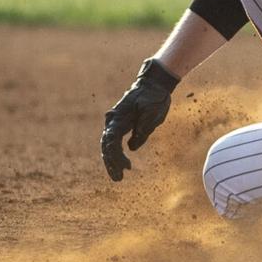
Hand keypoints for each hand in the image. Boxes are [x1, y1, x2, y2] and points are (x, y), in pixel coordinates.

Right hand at [100, 58, 178, 180]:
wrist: (154, 83)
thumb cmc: (154, 96)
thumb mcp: (152, 112)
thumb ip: (143, 129)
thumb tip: (132, 148)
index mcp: (119, 116)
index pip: (111, 141)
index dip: (116, 156)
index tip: (126, 168)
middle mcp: (113, 119)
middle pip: (106, 145)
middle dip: (111, 163)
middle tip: (118, 179)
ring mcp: (116, 121)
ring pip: (108, 145)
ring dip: (112, 161)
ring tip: (119, 177)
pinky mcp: (122, 124)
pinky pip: (115, 141)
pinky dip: (117, 153)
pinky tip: (123, 164)